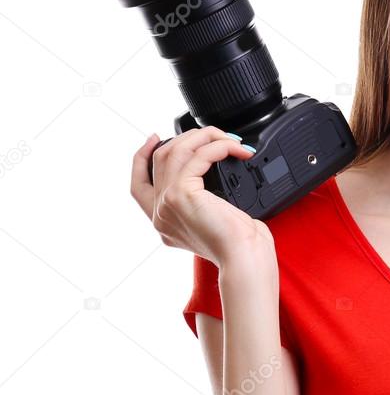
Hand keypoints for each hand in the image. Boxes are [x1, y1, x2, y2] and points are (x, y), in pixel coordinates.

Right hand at [130, 127, 271, 266]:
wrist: (245, 258)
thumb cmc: (240, 246)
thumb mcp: (213, 222)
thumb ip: (201, 203)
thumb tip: (212, 175)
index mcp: (164, 223)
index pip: (138, 185)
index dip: (142, 157)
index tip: (154, 138)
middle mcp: (159, 215)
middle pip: (159, 159)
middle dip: (188, 139)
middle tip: (216, 136)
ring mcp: (166, 204)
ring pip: (175, 151)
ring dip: (204, 137)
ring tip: (229, 140)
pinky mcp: (180, 195)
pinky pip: (197, 156)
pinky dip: (219, 147)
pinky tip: (235, 149)